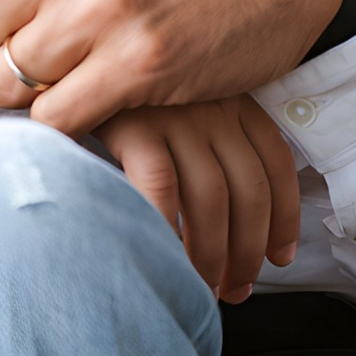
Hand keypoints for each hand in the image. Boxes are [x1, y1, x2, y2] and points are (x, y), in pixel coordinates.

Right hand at [101, 98, 304, 302]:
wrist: (72, 66)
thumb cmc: (127, 99)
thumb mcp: (181, 107)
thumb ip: (205, 149)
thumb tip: (229, 226)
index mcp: (233, 102)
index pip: (276, 164)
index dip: (284, 218)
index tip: (278, 258)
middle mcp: (213, 108)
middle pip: (249, 191)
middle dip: (248, 250)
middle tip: (237, 289)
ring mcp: (176, 116)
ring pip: (211, 198)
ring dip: (212, 252)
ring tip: (204, 288)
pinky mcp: (136, 125)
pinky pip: (162, 187)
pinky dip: (168, 226)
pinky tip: (165, 256)